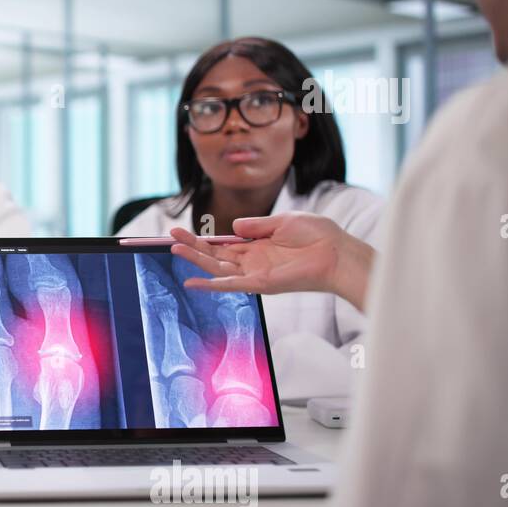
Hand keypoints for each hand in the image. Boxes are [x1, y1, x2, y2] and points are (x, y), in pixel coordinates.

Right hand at [168, 212, 373, 311]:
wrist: (337, 253)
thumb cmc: (317, 236)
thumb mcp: (283, 221)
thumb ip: (256, 225)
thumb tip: (233, 225)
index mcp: (256, 245)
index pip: (222, 243)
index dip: (202, 238)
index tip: (182, 231)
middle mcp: (252, 261)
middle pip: (214, 255)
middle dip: (192, 246)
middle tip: (170, 237)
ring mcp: (254, 273)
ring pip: (217, 267)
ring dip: (195, 259)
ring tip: (174, 248)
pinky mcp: (260, 283)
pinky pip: (231, 285)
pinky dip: (211, 284)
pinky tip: (192, 282)